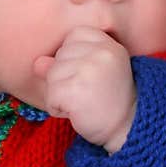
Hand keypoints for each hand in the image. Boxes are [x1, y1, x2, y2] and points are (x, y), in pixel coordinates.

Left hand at [34, 26, 136, 152]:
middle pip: (60, 56)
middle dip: (65, 78)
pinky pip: (51, 95)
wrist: (128, 130)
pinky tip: (76, 112)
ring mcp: (88, 69)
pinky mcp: (75, 89)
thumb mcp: (93, 74)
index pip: (74, 36)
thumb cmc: (110, 102)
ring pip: (52, 75)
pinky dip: (57, 108)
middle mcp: (101, 53)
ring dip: (60, 94)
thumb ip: (66, 62)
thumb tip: (38, 62)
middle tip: (87, 93)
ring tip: (82, 103)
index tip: (89, 76)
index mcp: (109, 45)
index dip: (73, 58)